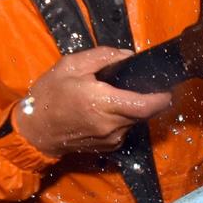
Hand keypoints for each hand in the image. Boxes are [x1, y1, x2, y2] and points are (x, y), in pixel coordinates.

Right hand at [15, 47, 171, 157]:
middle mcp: (112, 125)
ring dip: (133, 108)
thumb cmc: (49, 96)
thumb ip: (102, 57)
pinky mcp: (109, 146)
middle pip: (144, 113)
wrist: (35, 131)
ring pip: (135, 121)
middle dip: (148, 99)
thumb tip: (127, 55)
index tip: (168, 88)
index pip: (145, 105)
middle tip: (144, 84)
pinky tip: (110, 109)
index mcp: (103, 103)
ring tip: (119, 95)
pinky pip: (125, 129)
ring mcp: (111, 138)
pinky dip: (123, 118)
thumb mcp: (70, 66)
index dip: (161, 98)